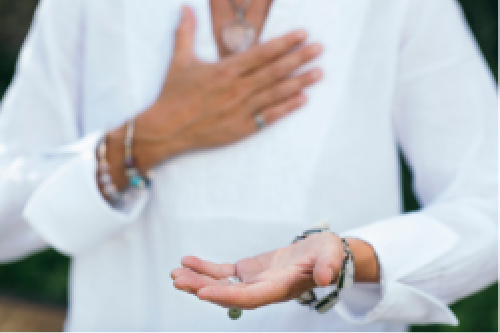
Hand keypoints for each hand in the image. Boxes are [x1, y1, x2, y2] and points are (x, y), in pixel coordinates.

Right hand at [106, 5, 322, 183]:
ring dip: (300, 82)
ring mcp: (241, 109)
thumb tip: (185, 7)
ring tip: (318, 73)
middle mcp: (237, 88)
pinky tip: (302, 99)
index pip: (262, 53)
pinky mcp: (242, 128)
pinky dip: (287, 108)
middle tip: (319, 49)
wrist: (166, 129)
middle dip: (300, 58)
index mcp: (225, 70)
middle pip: (275, 70)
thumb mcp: (179, 61)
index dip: (285, 43)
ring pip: (276, 92)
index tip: (302, 35)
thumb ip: (185, 33)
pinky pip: (269, 116)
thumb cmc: (173, 95)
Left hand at [170, 232, 345, 309]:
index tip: (203, 293)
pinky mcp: (248, 271)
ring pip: (222, 285)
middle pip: (229, 294)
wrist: (321, 253)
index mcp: (281, 289)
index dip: (227, 297)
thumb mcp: (331, 256)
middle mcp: (263, 290)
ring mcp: (253, 281)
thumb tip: (325, 277)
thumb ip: (327, 267)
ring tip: (175, 274)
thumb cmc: (327, 254)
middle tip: (178, 281)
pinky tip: (188, 261)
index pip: (251, 297)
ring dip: (198, 280)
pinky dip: (206, 268)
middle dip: (202, 289)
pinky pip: (223, 272)